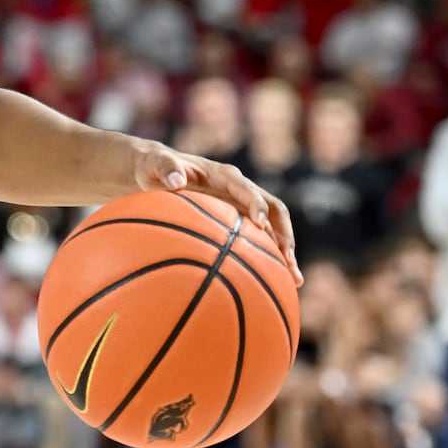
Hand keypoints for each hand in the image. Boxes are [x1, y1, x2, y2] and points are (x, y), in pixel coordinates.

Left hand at [134, 144, 301, 285]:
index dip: (255, 204)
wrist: (156, 172)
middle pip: (273, 211)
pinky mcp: (237, 222)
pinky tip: (272, 284)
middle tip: (288, 259)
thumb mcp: (154, 164)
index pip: (246, 189)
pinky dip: (267, 260)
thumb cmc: (154, 168)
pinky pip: (258, 241)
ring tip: (294, 280)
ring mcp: (241, 207)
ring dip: (284, 252)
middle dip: (284, 234)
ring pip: (272, 229)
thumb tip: (176, 181)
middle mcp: (239, 191)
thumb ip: (164, 168)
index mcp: (223, 176)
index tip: (259, 222)